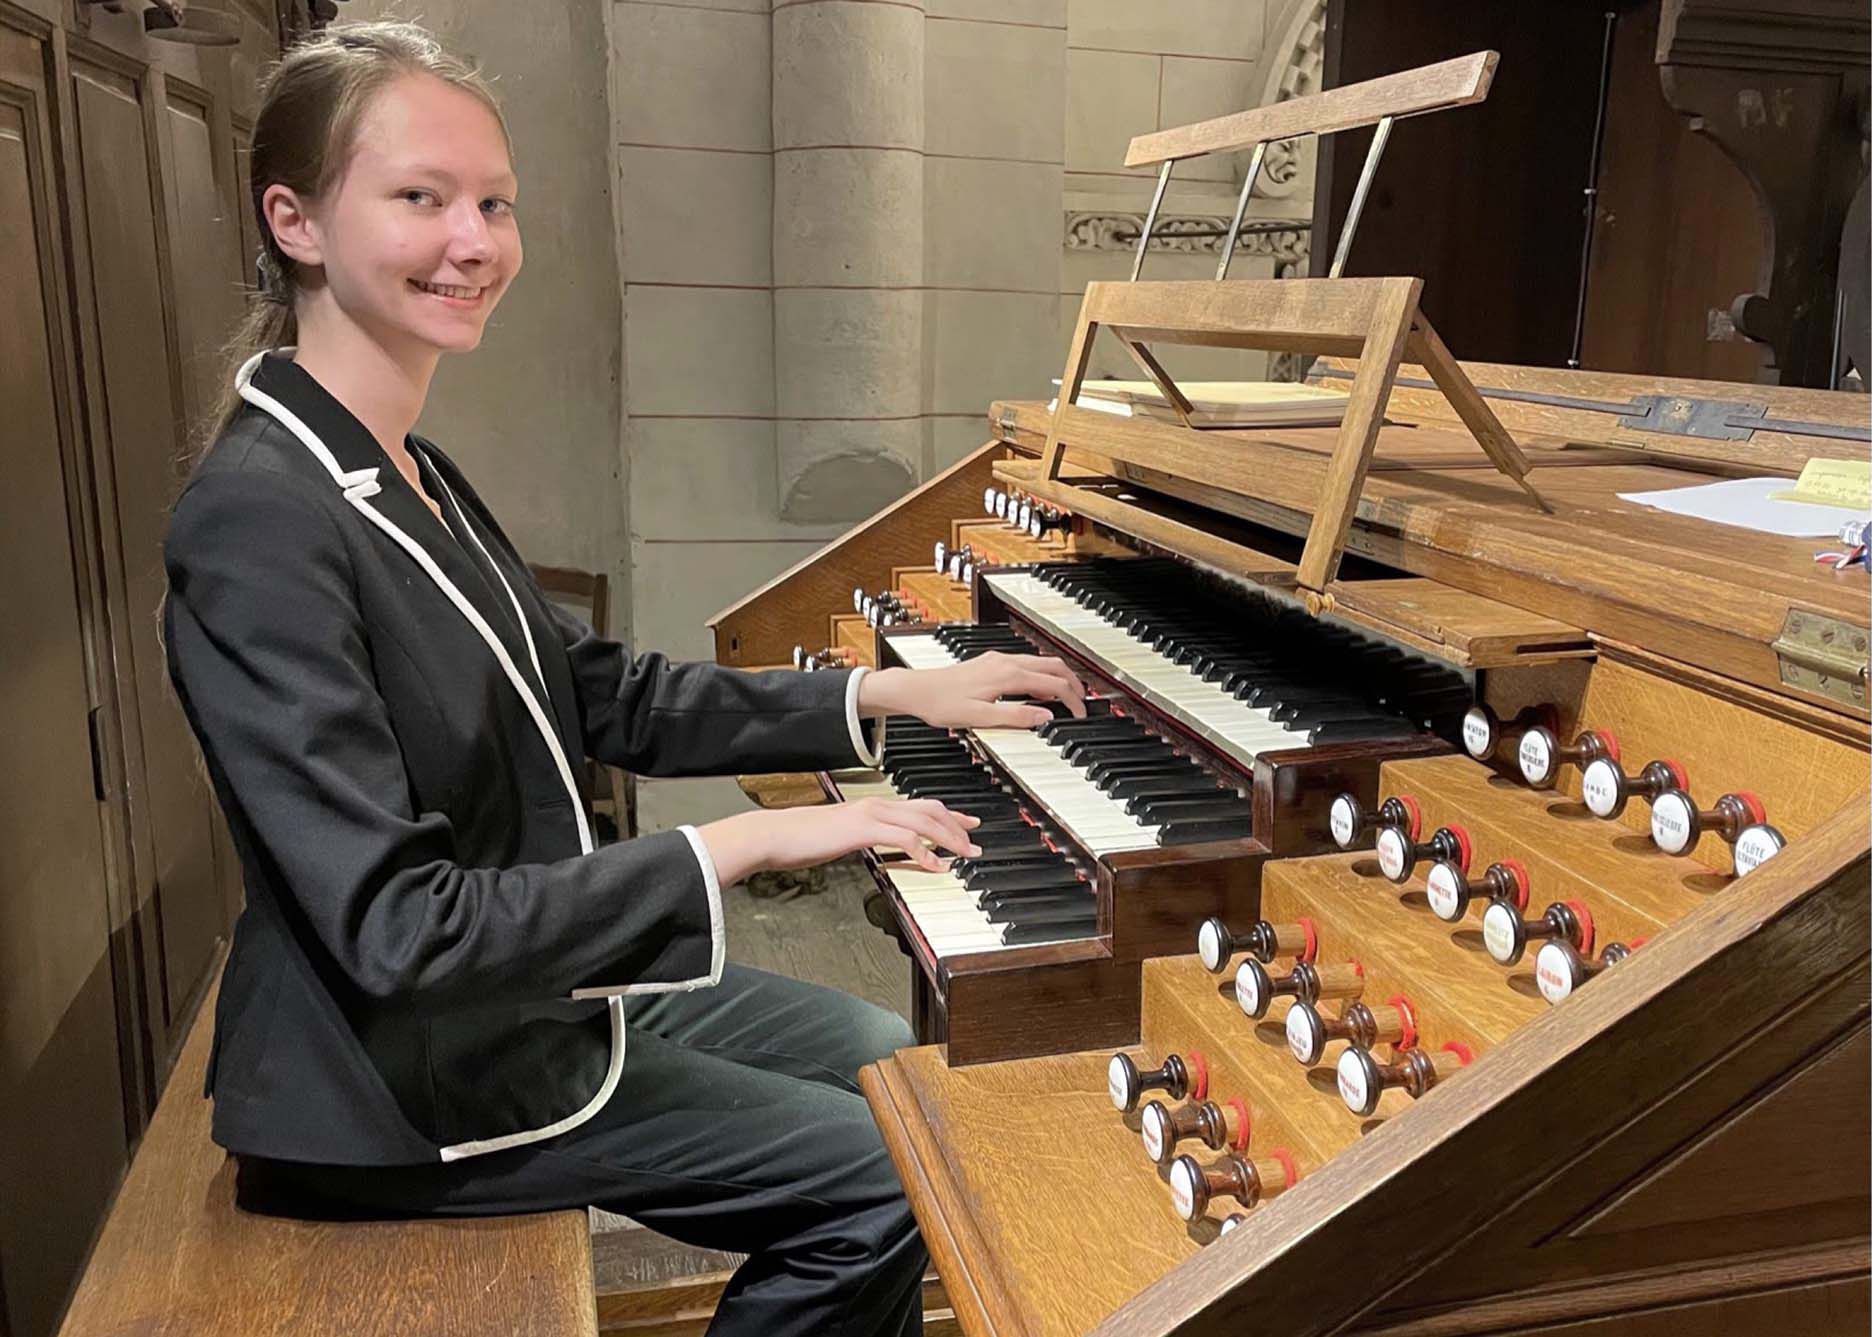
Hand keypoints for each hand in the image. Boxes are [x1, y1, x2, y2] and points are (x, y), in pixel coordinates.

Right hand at [697, 798, 981, 884]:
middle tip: (976, 841)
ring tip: (965, 855)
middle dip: (956, 825)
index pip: (918, 806)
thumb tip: (878, 849)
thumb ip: (862, 840)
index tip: (966, 823)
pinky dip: (926, 852)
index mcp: (871, 807)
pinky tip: (937, 866)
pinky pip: (904, 839)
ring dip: (949, 839)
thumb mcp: (839, 838)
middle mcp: (875, 806)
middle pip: (928, 810)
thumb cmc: (801, 839)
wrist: (775, 836)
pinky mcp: (863, 830)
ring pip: (922, 822)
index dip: (946, 815)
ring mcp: (870, 815)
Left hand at [858, 651, 1087, 729]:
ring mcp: (998, 660)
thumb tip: (1045, 718)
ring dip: (1059, 677)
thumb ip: (1016, 717)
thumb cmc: (942, 704)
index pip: (1053, 685)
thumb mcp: (981, 718)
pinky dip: (1043, 674)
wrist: (916, 690)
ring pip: (1041, 662)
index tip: (1081, 715)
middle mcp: (1005, 662)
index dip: (1072, 701)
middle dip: (1073, 684)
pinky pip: (1027, 664)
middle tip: (1083, 703)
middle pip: (1053, 667)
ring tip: (1068, 695)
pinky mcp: (990, 662)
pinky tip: (1039, 688)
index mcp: (1007, 676)